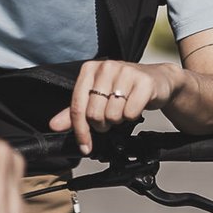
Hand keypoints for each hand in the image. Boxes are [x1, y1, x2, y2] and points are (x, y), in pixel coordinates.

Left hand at [49, 60, 180, 155]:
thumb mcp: (98, 97)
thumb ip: (75, 111)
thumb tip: (54, 125)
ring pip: (112, 115)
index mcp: (90, 69)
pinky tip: (136, 107)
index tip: (85, 146)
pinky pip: (130, 113)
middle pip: (94, 114)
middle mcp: (106, 67)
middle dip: (103, 125)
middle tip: (111, 119)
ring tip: (124, 109)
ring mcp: (126, 72)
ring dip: (119, 120)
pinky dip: (133, 116)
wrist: (158, 80)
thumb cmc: (125, 90)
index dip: (80, 131)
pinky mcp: (144, 82)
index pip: (77, 106)